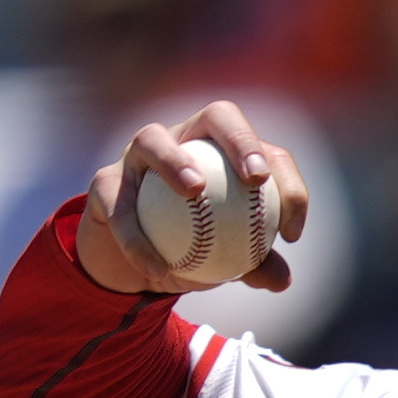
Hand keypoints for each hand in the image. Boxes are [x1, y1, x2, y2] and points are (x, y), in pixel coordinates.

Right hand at [75, 102, 314, 295]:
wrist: (138, 259)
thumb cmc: (194, 247)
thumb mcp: (228, 258)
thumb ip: (255, 265)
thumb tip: (282, 281)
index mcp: (224, 151)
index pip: (263, 149)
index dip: (285, 180)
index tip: (291, 231)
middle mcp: (184, 139)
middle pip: (217, 116)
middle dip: (241, 138)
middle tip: (256, 178)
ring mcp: (139, 154)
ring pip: (152, 140)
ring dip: (174, 160)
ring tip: (194, 191)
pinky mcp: (106, 182)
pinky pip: (121, 207)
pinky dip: (138, 239)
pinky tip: (158, 268)